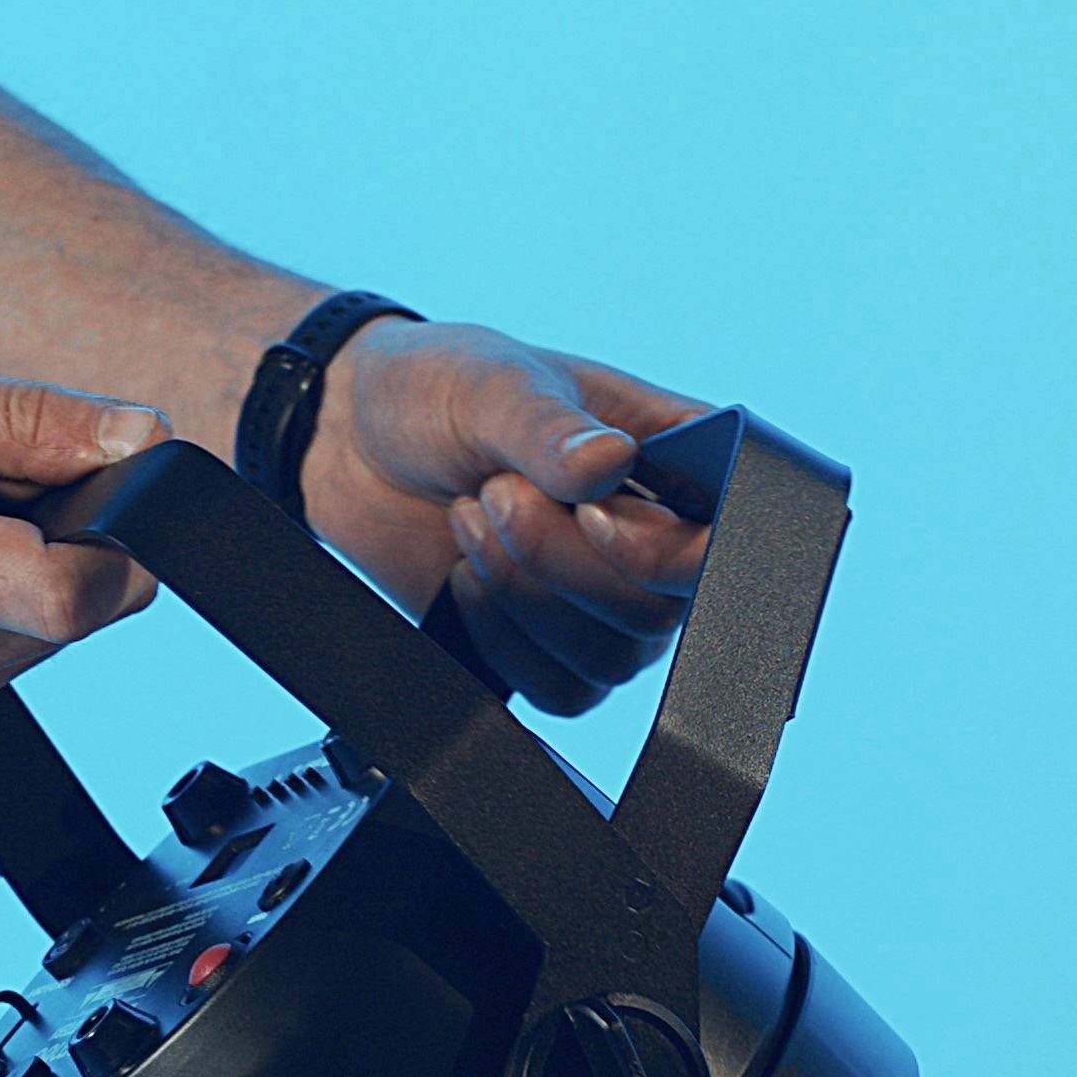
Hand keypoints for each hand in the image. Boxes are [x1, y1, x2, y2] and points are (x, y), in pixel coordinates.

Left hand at [300, 319, 710, 714]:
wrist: (349, 443)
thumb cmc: (435, 392)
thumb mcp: (492, 384)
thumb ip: (549, 427)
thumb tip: (610, 463)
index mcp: (674, 459)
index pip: (728, 539)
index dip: (668, 551)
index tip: (588, 513)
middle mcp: (655, 540)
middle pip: (660, 612)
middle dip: (559, 563)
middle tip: (495, 493)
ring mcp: (604, 602)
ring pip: (609, 660)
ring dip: (523, 597)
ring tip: (472, 518)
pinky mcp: (549, 649)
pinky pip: (560, 692)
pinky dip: (503, 643)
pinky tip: (465, 580)